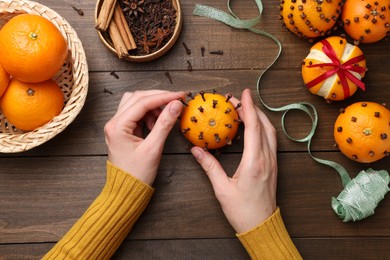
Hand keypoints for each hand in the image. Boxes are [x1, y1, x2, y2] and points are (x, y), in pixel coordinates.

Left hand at [104, 90, 184, 185]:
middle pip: (137, 98)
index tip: (180, 95)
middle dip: (158, 98)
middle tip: (177, 100)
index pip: (142, 102)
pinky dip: (149, 114)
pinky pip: (136, 113)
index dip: (164, 97)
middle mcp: (114, 122)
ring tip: (164, 117)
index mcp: (117, 126)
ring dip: (152, 105)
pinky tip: (156, 124)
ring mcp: (117, 125)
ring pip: (135, 103)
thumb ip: (164, 124)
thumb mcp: (153, 148)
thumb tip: (176, 105)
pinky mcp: (123, 129)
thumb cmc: (136, 174)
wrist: (126, 191)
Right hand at [191, 89, 277, 232]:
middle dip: (252, 109)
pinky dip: (262, 128)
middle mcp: (267, 159)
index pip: (253, 127)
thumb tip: (197, 150)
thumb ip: (209, 166)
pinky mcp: (273, 166)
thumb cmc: (243, 211)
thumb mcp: (222, 189)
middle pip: (264, 125)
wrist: (261, 226)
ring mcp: (272, 162)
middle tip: (238, 100)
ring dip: (259, 117)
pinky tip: (253, 128)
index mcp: (255, 162)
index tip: (244, 94)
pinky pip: (270, 141)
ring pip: (270, 132)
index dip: (248, 108)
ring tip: (245, 110)